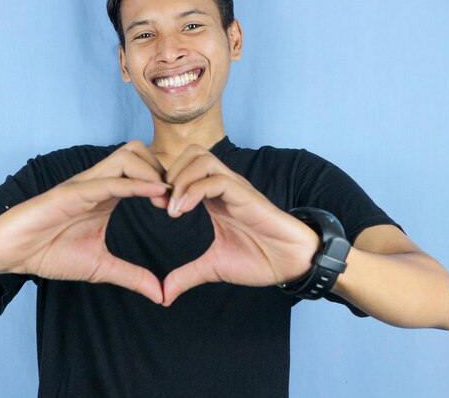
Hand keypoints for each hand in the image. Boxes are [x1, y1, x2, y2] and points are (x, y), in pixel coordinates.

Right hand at [0, 141, 168, 303]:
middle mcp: (97, 183)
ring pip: (127, 156)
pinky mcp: (70, 193)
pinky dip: (134, 183)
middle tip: (177, 197)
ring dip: (152, 172)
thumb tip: (160, 294)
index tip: (184, 204)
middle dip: (163, 168)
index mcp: (106, 195)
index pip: (143, 172)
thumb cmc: (49, 252)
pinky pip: (107, 181)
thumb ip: (131, 276)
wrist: (9, 252)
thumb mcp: (99, 268)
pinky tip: (154, 193)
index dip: (167, 182)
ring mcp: (84, 185)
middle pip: (139, 152)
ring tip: (166, 198)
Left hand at [161, 144, 320, 305]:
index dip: (166, 183)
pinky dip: (193, 190)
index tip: (156, 206)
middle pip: (191, 153)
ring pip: (201, 158)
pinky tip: (183, 211)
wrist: (292, 263)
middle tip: (161, 204)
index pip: (185, 169)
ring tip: (173, 209)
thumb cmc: (259, 259)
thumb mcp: (213, 268)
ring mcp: (235, 188)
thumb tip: (164, 294)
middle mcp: (223, 186)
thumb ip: (187, 275)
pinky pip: (215, 178)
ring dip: (180, 180)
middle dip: (170, 174)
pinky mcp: (245, 195)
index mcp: (215, 197)